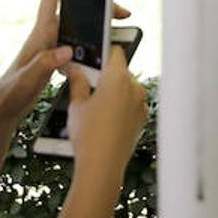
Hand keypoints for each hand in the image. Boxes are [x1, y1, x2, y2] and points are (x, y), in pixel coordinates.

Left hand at [0, 0, 130, 124]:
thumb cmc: (11, 92)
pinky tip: (105, 49)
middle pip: (75, 12)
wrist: (5, 107)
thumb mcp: (28, 79)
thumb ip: (45, 64)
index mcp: (40, 35)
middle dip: (98, 7)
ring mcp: (52, 47)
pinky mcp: (57, 59)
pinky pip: (80, 44)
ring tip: (120, 26)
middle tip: (123, 12)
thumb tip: (66, 50)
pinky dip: (94, 43)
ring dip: (99, 24)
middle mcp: (47, 36)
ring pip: (80, 27)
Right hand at [65, 45, 147, 185]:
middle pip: (121, 71)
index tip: (93, 55)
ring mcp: (141, 103)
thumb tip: (75, 68)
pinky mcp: (142, 117)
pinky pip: (132, 103)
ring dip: (114, 90)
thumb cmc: (88, 136)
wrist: (102, 166)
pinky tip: (105, 117)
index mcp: (118, 79)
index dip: (103, 51)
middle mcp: (134, 88)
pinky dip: (121, 105)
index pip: (115, 52)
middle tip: (87, 84)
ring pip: (127, 88)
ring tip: (94, 105)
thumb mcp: (76, 105)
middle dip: (105, 75)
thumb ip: (77, 81)